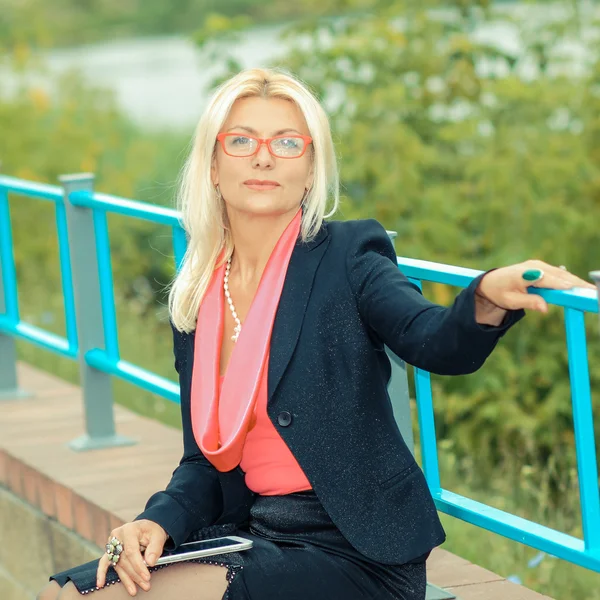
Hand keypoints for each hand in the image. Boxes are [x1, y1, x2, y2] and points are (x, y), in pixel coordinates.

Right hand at [96, 519, 168, 595]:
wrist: (145, 528)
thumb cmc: (151, 531)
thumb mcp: (158, 535)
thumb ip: (155, 548)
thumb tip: (150, 562)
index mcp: (130, 529)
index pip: (131, 551)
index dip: (138, 565)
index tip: (146, 576)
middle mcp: (118, 536)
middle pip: (124, 560)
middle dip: (135, 574)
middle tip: (145, 584)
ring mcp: (112, 544)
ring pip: (118, 564)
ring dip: (126, 579)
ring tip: (134, 590)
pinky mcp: (110, 551)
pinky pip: (104, 563)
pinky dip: (102, 573)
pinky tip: (101, 584)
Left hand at [477, 260, 595, 313]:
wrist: (490, 282)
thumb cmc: (498, 293)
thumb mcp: (510, 301)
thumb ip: (528, 303)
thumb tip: (545, 308)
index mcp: (522, 274)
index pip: (545, 278)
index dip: (560, 284)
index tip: (574, 289)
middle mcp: (532, 266)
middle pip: (558, 274)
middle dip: (574, 283)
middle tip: (590, 292)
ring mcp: (538, 265)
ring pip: (561, 273)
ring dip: (575, 282)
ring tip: (589, 291)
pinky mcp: (541, 268)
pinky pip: (558, 274)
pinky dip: (569, 280)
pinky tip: (580, 288)